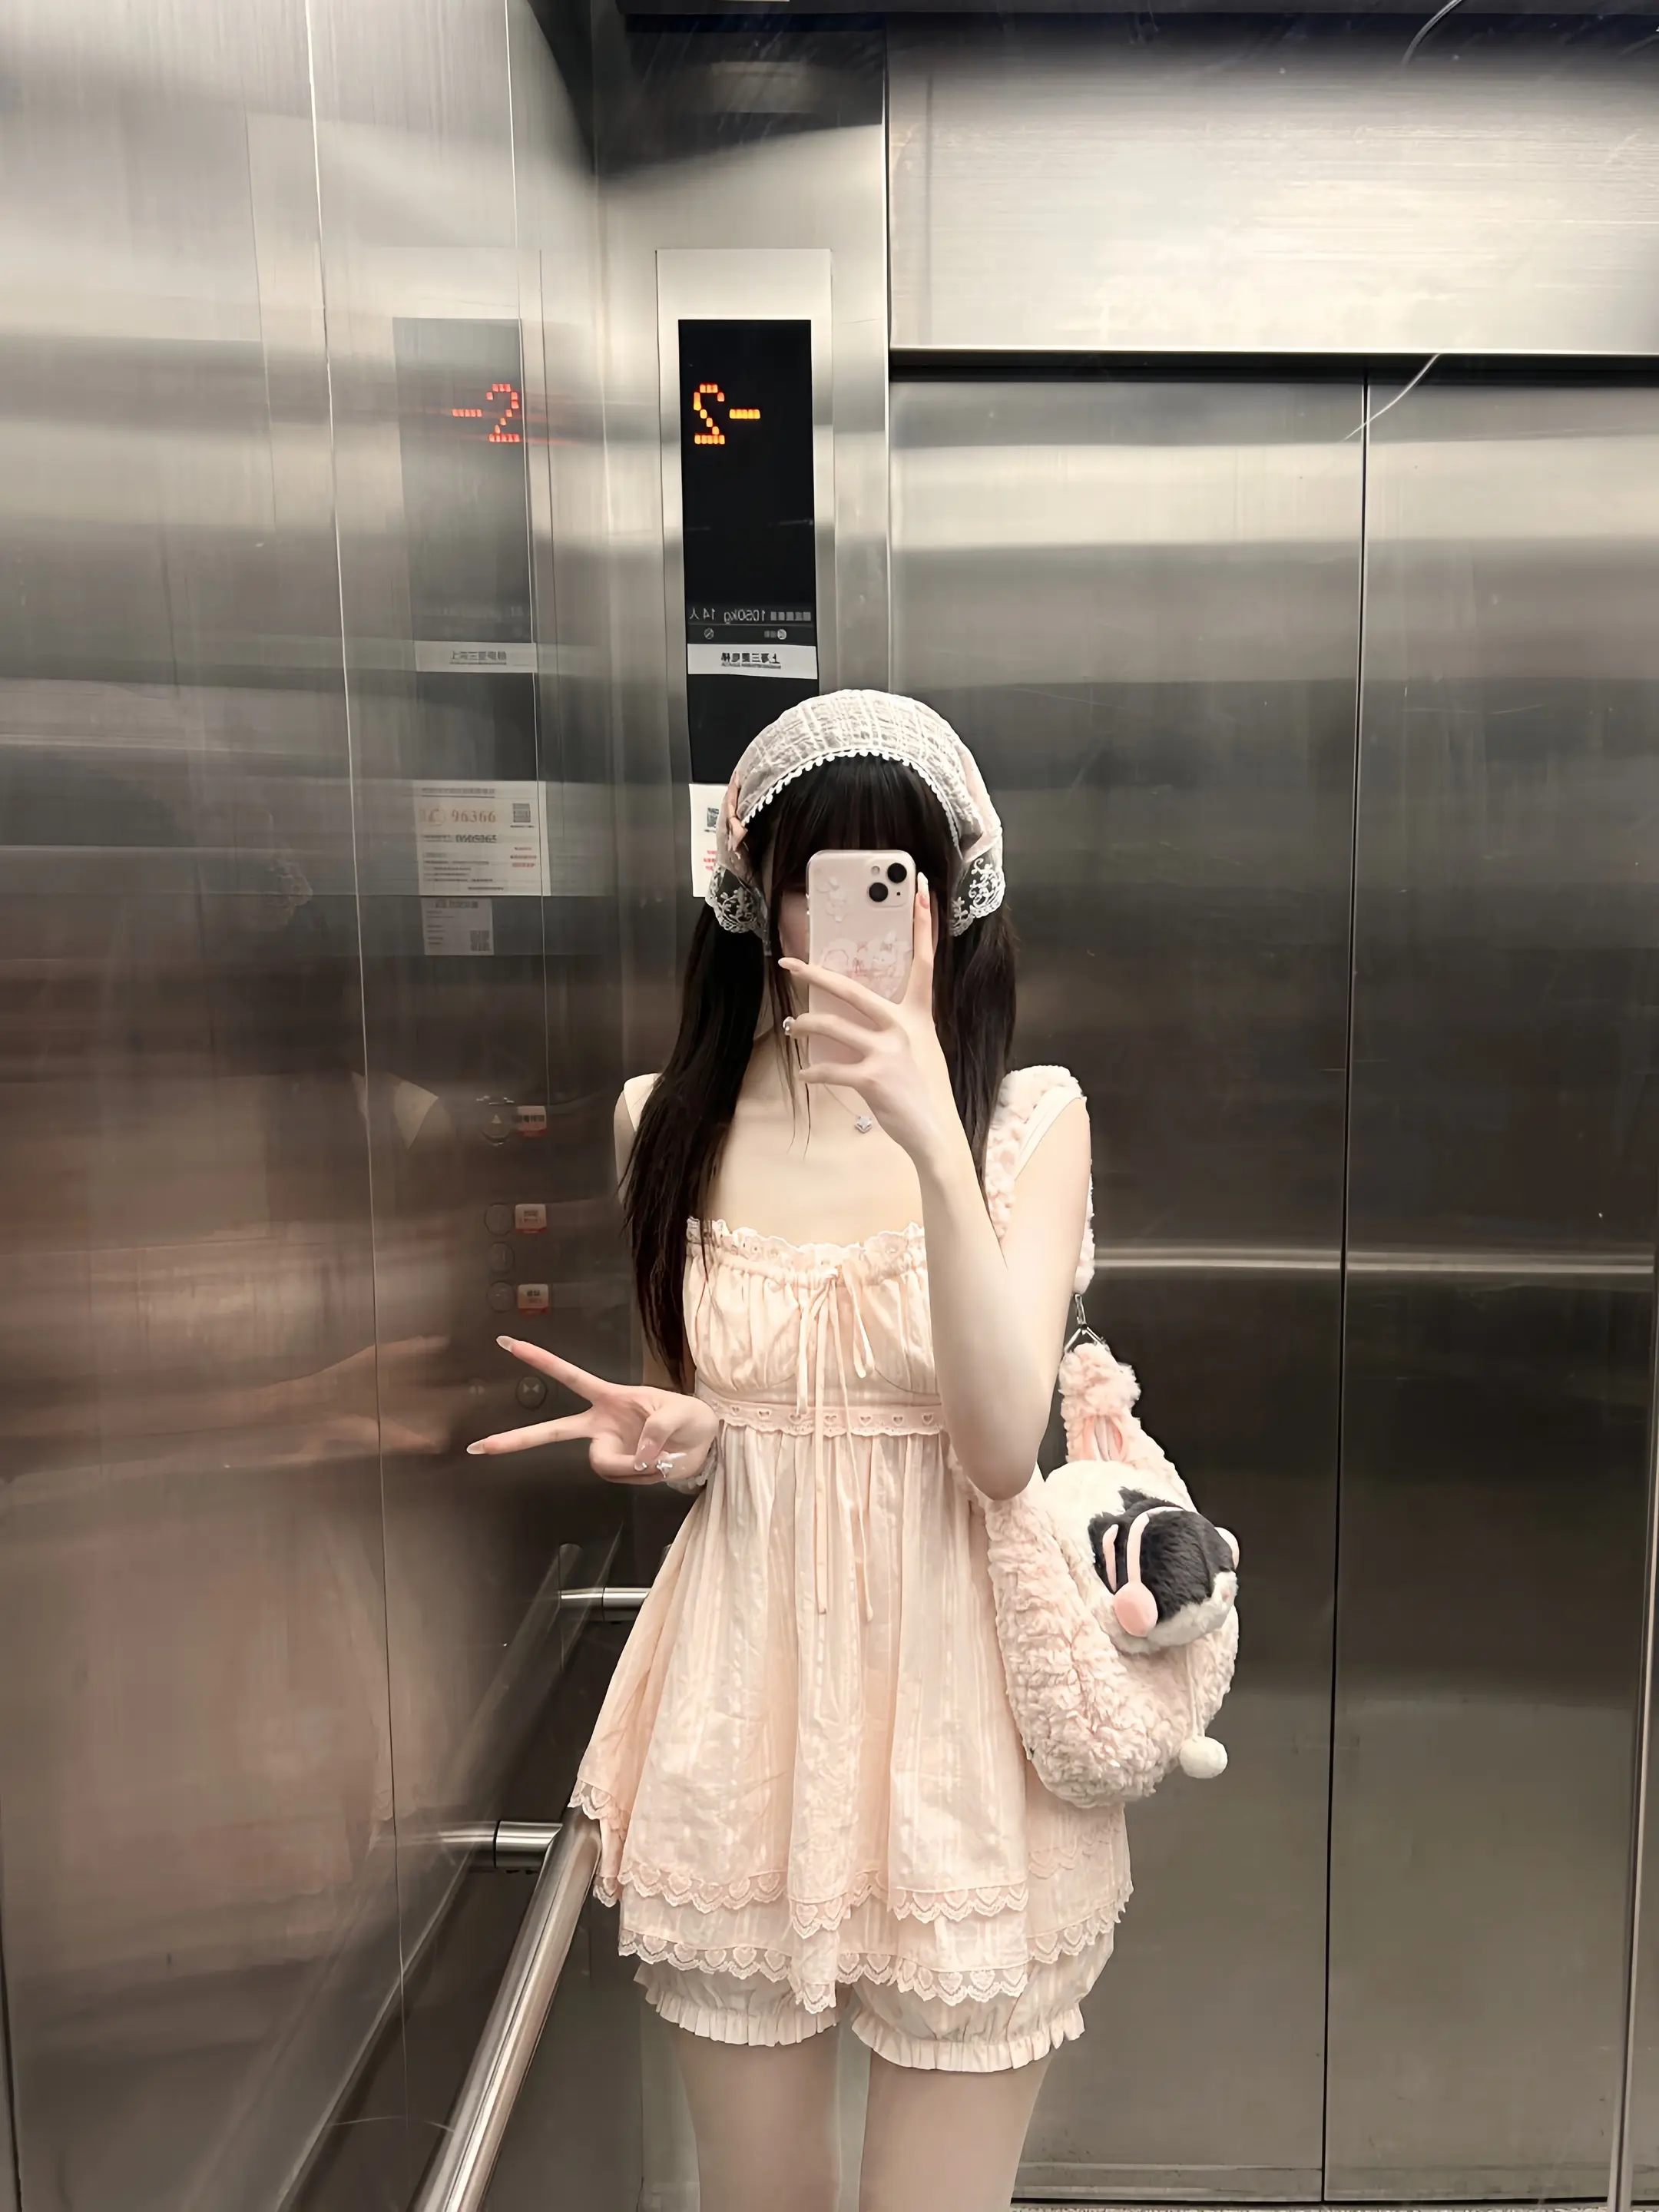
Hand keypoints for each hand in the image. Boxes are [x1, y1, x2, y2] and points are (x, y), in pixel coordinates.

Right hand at [466, 1339, 717, 1483]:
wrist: (704, 1443)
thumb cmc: (690, 1417)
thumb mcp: (681, 1413)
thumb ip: (658, 1431)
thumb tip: (638, 1457)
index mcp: (610, 1397)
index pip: (571, 1377)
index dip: (542, 1360)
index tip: (510, 1345)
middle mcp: (601, 1425)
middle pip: (552, 1432)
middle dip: (516, 1439)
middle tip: (479, 1447)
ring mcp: (607, 1449)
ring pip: (604, 1465)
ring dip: (636, 1465)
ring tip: (664, 1455)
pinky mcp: (619, 1470)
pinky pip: (623, 1478)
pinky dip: (644, 1475)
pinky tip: (659, 1466)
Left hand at [779, 874, 965, 1169]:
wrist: (936, 1132)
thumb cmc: (927, 1091)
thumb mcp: (923, 1050)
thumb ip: (902, 1029)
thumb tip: (872, 1019)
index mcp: (919, 1015)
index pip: (923, 960)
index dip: (922, 924)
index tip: (920, 889)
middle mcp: (903, 1026)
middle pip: (852, 989)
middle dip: (815, 975)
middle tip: (789, 965)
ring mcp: (887, 1051)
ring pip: (830, 1027)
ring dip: (805, 1027)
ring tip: (792, 1028)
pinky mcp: (871, 1078)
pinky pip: (829, 1068)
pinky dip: (812, 1072)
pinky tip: (804, 1075)